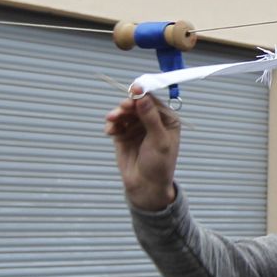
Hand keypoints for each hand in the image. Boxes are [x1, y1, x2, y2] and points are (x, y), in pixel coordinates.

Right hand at [104, 94, 179, 211]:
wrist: (146, 186)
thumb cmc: (159, 165)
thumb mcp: (159, 141)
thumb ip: (150, 118)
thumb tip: (143, 98)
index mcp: (166, 120)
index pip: (153, 101)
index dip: (143, 94)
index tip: (134, 90)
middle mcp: (151, 120)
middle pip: (137, 104)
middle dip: (127, 105)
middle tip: (121, 109)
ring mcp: (137, 127)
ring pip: (124, 113)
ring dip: (117, 114)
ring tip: (112, 120)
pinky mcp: (123, 135)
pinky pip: (116, 124)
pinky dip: (112, 125)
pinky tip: (110, 131)